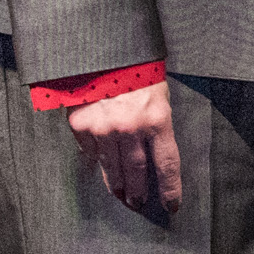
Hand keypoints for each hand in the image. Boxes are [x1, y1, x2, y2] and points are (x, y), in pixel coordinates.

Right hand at [65, 80, 182, 217]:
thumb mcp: (158, 92)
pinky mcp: (81, 124)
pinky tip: (99, 164)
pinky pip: (89, 151)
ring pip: (111, 168)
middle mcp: (130, 128)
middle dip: (139, 192)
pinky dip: (95, 159)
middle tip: (137, 203)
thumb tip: (155, 148)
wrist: (101, 47)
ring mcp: (104, 128)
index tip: (171, 206)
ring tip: (119, 195)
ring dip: (116, 185)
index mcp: (156, 119)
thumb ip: (156, 121)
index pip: (167, 164)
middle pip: (137, 172)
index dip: (170, 189)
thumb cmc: (136, 67)